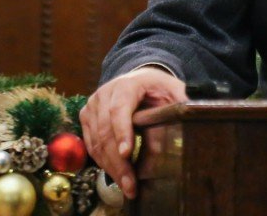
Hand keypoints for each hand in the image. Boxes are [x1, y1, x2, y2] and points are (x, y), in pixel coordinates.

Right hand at [81, 67, 185, 198]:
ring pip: (96, 142)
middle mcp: (104, 94)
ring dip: (111, 168)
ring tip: (127, 187)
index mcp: (126, 85)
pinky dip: (103, 163)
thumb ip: (177, 106)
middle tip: (131, 184)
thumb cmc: (157, 87)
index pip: (119, 109)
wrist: (138, 79)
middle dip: (118, 161)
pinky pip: (91, 146)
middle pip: (106, 131)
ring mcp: (92, 107)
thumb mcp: (172, 90)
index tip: (127, 154)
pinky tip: (117, 176)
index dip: (122, 132)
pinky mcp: (86, 118)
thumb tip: (180, 130)